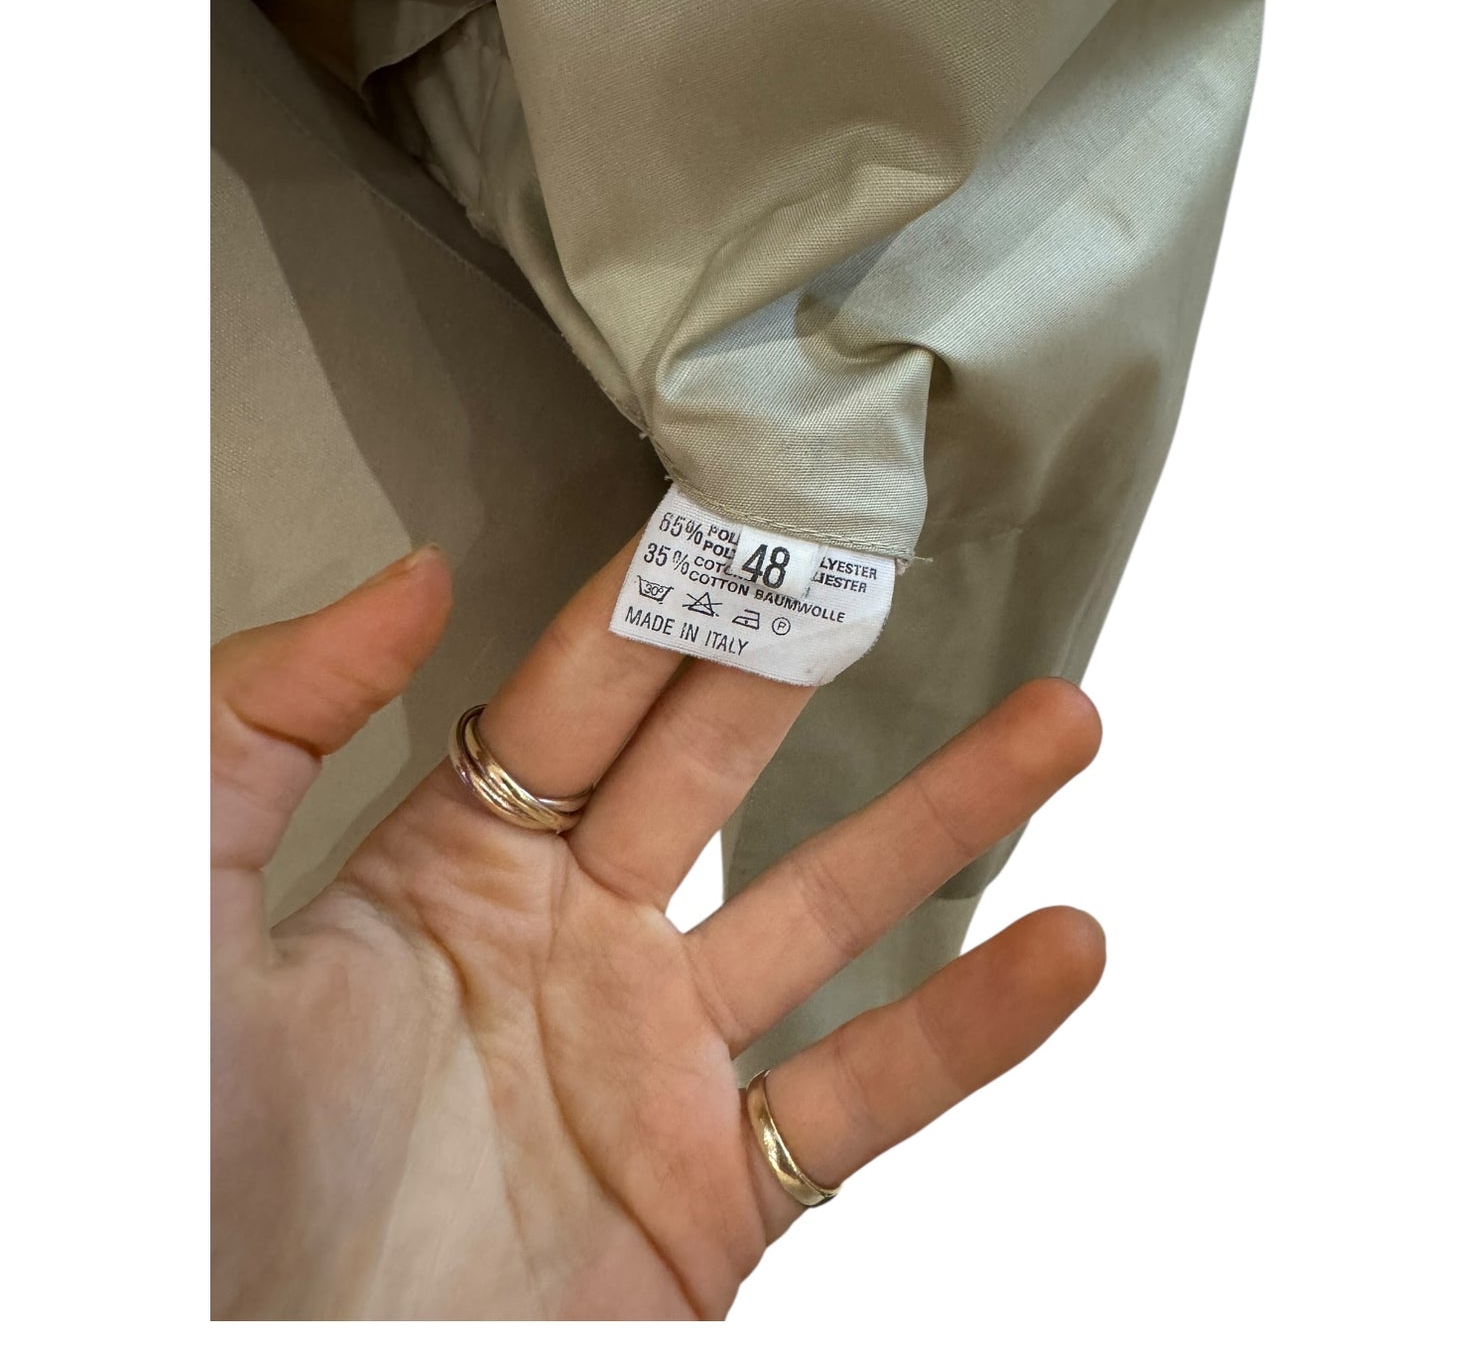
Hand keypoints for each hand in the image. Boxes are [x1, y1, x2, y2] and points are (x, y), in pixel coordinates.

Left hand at [211, 537, 1104, 1318]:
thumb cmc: (178, 1157)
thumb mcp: (179, 897)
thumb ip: (262, 720)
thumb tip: (415, 575)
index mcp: (454, 864)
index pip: (585, 691)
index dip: (659, 593)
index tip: (740, 497)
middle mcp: (573, 944)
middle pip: (727, 770)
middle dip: (810, 663)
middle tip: (893, 558)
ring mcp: (655, 1065)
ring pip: (833, 910)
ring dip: (949, 814)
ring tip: (1061, 718)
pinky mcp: (713, 1192)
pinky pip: (867, 1094)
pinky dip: (975, 1028)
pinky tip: (1067, 946)